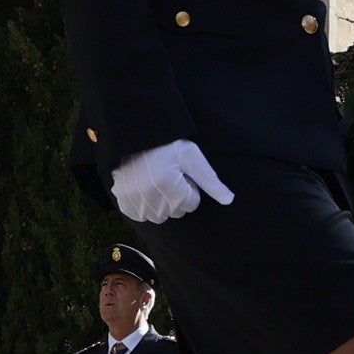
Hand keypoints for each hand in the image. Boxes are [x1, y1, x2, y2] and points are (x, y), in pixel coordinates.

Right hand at [109, 139, 234, 226]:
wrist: (134, 137)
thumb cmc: (167, 145)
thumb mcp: (192, 157)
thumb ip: (211, 181)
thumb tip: (230, 200)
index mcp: (172, 188)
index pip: (192, 204)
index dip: (189, 187)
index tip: (180, 173)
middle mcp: (153, 199)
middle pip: (177, 212)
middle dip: (176, 196)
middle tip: (168, 174)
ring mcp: (136, 203)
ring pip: (160, 215)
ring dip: (161, 202)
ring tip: (156, 180)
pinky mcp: (124, 204)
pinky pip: (141, 216)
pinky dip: (144, 205)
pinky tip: (144, 188)